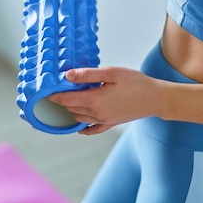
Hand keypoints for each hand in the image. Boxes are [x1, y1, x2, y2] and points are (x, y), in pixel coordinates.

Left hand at [47, 67, 162, 134]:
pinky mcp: (111, 124)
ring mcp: (104, 121)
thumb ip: (88, 75)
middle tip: (54, 93)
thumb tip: (68, 75)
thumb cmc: (136, 83)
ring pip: (79, 118)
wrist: (156, 99)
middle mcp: (96, 114)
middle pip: (71, 108)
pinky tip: (79, 126)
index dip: (54, 95)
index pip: (67, 99)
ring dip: (71, 111)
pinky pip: (92, 130)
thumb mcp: (111, 73)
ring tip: (66, 102)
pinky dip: (83, 128)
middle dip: (61, 101)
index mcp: (95, 100)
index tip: (45, 91)